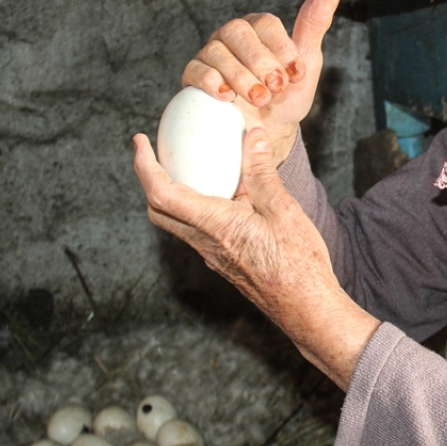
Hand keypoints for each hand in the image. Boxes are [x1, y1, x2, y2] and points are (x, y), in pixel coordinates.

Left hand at [133, 127, 379, 390]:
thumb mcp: (283, 209)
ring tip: (191, 168)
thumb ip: (262, 171)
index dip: (144, 165)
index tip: (140, 142)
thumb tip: (253, 136)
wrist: (306, 309)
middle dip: (150, 179)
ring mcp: (212, 256)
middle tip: (156, 153)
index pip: (162, 194)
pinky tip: (227, 195)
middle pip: (159, 211)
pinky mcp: (223, 262)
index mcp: (215, 226)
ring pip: (177, 222)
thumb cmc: (298, 264)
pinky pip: (198, 231)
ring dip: (173, 193)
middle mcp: (205, 243)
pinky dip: (197, 207)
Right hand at [182, 0, 341, 167]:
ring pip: (217, 52)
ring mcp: (211, 53)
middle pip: (238, 32)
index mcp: (260, 28)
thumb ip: (315, 24)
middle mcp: (233, 35)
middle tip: (276, 87)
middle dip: (260, 62)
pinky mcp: (195, 75)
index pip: (266, 23)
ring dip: (241, 77)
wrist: (269, 131)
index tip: (296, 75)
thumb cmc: (287, 96)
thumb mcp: (307, 61)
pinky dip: (212, 82)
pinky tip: (228, 97)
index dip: (282, 49)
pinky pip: (196, 70)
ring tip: (259, 99)